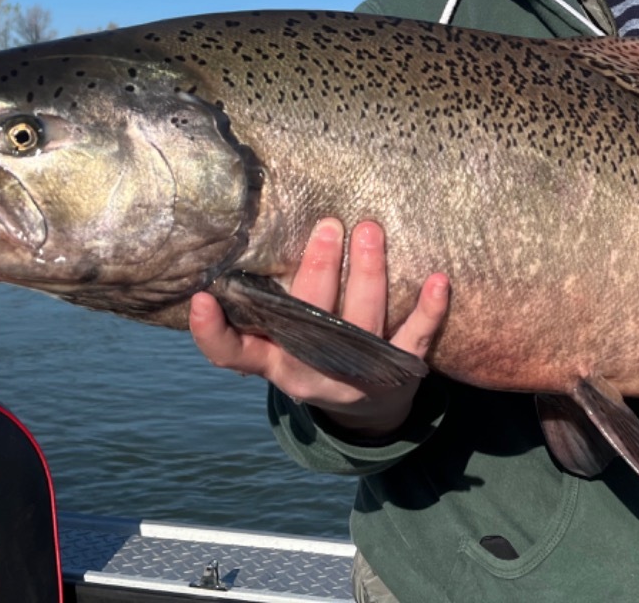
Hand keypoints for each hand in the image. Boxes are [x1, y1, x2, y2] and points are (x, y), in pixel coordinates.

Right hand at [189, 218, 448, 437]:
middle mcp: (311, 373)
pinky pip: (416, 338)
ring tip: (369, 230)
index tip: (200, 299)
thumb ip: (262, 309)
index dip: (212, 333)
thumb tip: (241, 244)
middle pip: (310, 323)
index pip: (233, 354)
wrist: (367, 412)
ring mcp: (357, 375)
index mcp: (275, 362)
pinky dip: (429, 310)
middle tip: (328, 226)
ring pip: (362, 324)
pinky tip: (438, 280)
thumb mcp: (280, 342)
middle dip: (319, 271)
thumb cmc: (315, 355)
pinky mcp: (400, 371)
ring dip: (368, 273)